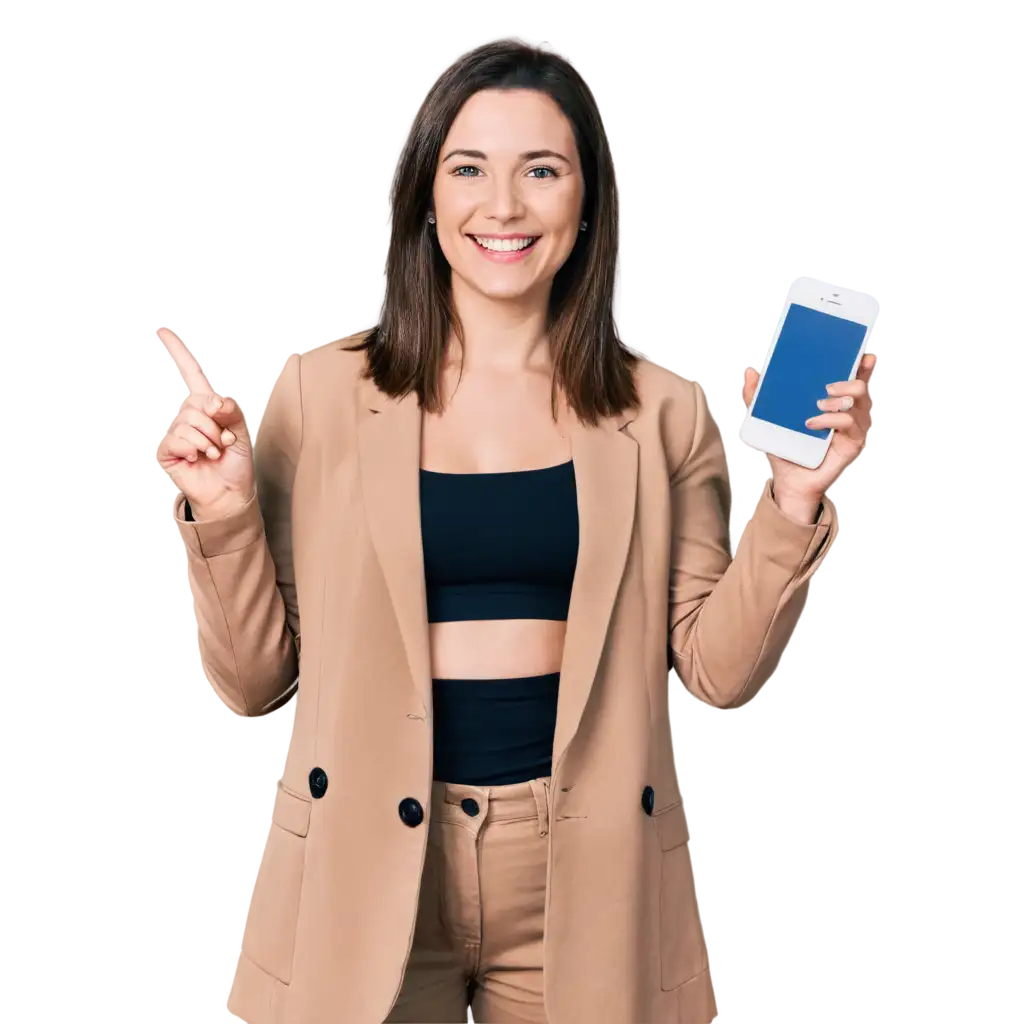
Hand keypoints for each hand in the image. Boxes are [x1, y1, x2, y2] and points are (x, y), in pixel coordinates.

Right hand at [152, 327, 254, 518]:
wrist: (231, 492)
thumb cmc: (236, 462)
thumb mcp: (241, 430)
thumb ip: (230, 410)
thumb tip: (213, 401)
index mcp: (205, 406)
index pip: (189, 373)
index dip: (176, 352)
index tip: (161, 331)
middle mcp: (187, 416)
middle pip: (196, 403)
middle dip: (216, 424)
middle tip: (224, 442)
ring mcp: (176, 432)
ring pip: (189, 422)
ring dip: (209, 440)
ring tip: (214, 453)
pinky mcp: (167, 450)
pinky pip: (179, 438)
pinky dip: (195, 448)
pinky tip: (199, 459)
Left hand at [742, 352, 880, 507]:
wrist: (788, 480)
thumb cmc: (784, 448)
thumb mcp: (766, 420)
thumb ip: (757, 397)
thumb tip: (750, 371)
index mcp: (832, 400)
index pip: (852, 376)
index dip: (860, 362)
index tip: (862, 352)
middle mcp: (847, 411)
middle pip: (861, 385)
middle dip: (849, 378)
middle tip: (827, 386)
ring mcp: (853, 427)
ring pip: (859, 401)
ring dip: (838, 399)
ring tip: (817, 405)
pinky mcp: (853, 443)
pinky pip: (850, 423)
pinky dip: (831, 420)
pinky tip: (812, 424)